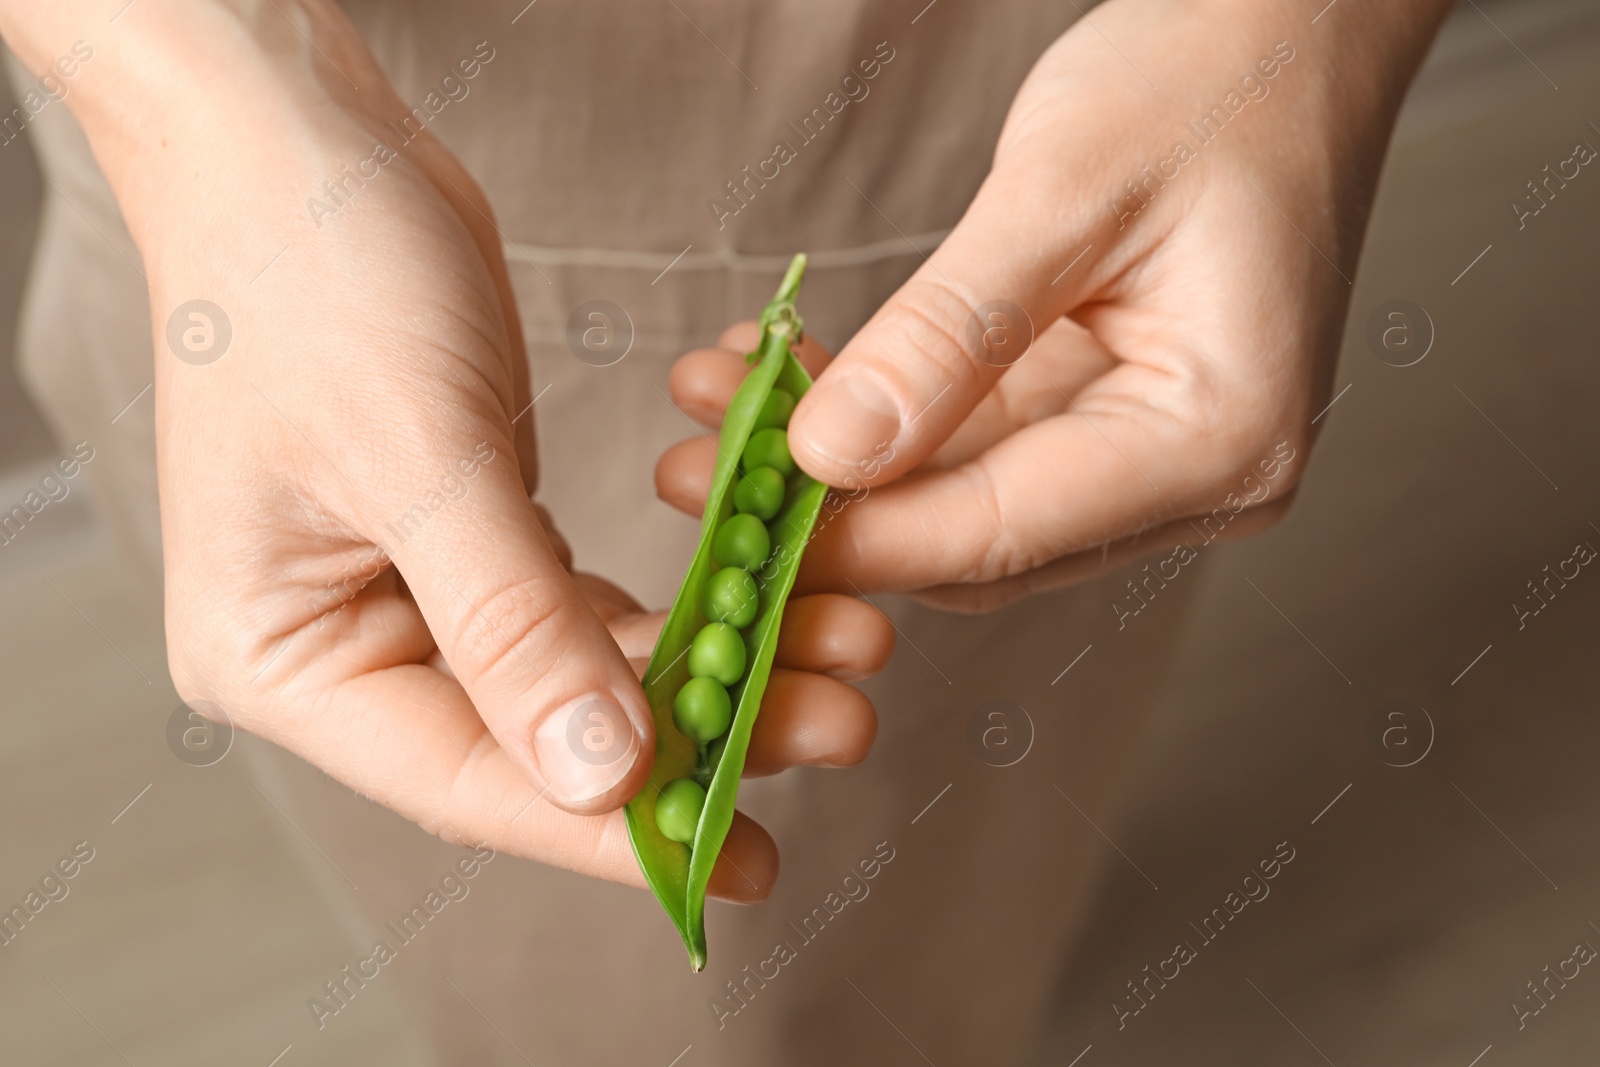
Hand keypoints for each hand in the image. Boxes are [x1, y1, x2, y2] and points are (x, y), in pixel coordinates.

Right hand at [3, 0, 889, 899]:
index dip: (609, 832)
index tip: (738, 855)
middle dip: (696, 736)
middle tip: (839, 723)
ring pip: (581, 674)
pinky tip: (761, 605)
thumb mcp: (418, 455)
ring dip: (708, 667)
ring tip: (841, 656)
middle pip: (540, 739)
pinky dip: (676, 607)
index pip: (465, 779)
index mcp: (286, 658)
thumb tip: (606, 779)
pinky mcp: (474, 546)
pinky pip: (587, 606)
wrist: (304, 145)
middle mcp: (347, 649)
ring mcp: (413, 600)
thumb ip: (513, 625)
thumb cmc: (317, 279)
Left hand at [662, 0, 1452, 610]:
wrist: (1288, 36)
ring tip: (720, 405)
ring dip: (842, 466)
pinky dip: (886, 422)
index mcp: (1220, 438)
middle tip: (693, 465)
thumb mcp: (1063, 191)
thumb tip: (833, 454)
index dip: (857, 536)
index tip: (732, 518)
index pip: (1004, 528)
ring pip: (965, 502)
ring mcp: (1158, 459)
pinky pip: (979, 450)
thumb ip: (948, 333)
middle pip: (979, 538)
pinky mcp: (1113, 423)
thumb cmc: (1210, 83)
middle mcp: (1201, 478)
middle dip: (830, 507)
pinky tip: (795, 379)